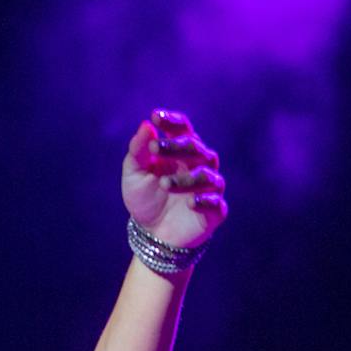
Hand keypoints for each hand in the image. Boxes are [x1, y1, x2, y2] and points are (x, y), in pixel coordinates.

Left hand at [122, 110, 227, 251]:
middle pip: (195, 148)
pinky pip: (216, 203)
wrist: (151, 233)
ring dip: (186, 178)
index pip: (182, 129)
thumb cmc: (144, 198)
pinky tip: (190, 202)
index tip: (155, 117)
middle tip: (153, 148)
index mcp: (179, 152)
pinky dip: (205, 201)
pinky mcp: (214, 211)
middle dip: (176, 146)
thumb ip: (138, 151)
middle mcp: (198, 165)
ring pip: (206, 175)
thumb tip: (146, 125)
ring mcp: (208, 188)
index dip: (171, 122)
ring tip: (163, 184)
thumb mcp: (134, 174)